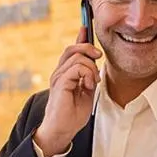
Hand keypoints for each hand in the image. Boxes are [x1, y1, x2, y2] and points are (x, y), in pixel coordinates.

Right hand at [33, 28, 100, 156]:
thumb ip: (89, 75)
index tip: (86, 26)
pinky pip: (76, 68)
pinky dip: (87, 74)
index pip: (72, 49)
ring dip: (91, 68)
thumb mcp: (86, 90)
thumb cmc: (72, 114)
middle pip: (73, 48)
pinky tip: (88, 85)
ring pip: (78, 57)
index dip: (80, 37)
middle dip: (89, 48)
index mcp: (65, 72)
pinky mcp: (59, 83)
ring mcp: (58, 76)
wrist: (62, 130)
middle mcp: (59, 71)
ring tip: (92, 83)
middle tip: (99, 58)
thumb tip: (94, 60)